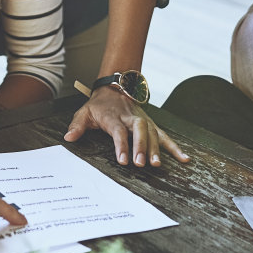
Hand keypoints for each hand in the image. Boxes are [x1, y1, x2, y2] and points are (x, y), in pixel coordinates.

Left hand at [63, 87, 188, 167]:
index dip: (121, 145)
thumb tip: (68, 138)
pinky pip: (164, 135)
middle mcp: (130, 117)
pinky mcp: (151, 124)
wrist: (114, 87)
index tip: (123, 161)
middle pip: (139, 129)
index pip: (118, 131)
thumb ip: (77, 125)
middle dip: (141, 146)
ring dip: (156, 149)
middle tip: (141, 163)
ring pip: (152, 132)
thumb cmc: (98, 105)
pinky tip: (184, 159)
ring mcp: (143, 120)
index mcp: (113, 116)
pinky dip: (175, 147)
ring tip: (157, 165)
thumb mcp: (84, 112)